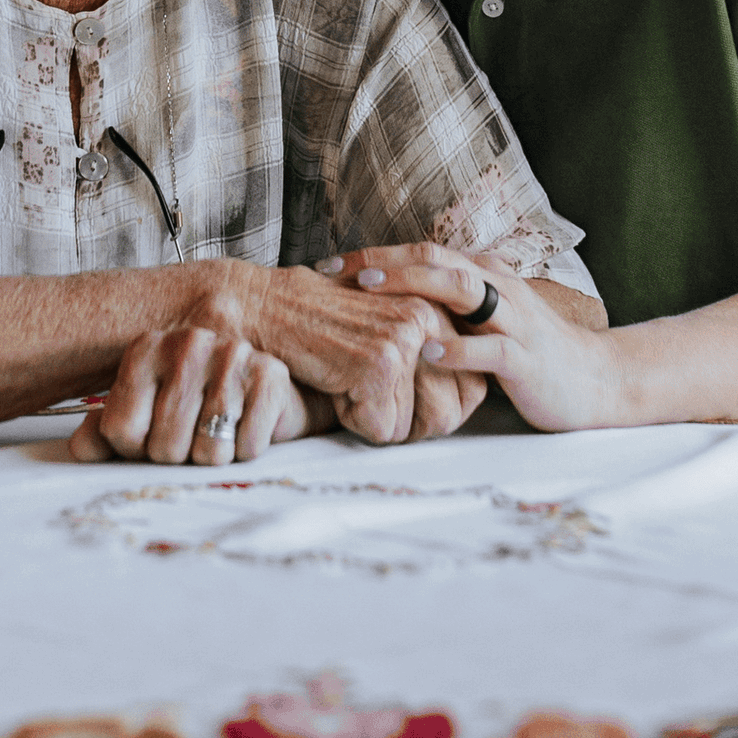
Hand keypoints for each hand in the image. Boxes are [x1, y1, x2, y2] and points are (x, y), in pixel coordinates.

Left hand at [69, 325, 321, 464]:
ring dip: (213, 457)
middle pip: (165, 447)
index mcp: (145, 349)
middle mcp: (186, 342)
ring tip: (219, 433)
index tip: (151, 437)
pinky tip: (245, 427)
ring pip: (208, 451)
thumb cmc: (194, 408)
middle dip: (179, 458)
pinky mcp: (270, 374)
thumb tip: (81, 450)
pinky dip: (246, 451)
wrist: (262, 392)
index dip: (136, 451)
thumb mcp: (143, 414)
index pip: (121, 430)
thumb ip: (104, 433)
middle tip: (191, 438)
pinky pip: (247, 447)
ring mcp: (231, 354)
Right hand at [201, 262, 460, 442]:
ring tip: (346, 381)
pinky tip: (332, 383)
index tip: (395, 396)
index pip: (472, 392)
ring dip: (376, 420)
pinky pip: (381, 429)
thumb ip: (431, 355)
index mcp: (440, 308)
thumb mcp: (387, 331)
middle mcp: (431, 318)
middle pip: (448, 414)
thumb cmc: (321, 327)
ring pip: (413, 427)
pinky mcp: (379, 362)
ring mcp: (406, 339)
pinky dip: (351, 419)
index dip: (432, 411)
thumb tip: (471, 398)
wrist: (264, 307)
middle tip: (366, 394)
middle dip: (406, 422)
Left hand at [317, 243, 623, 432]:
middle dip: (383, 261)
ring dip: (413, 285)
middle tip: (335, 270)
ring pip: (463, 289)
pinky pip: (490, 348)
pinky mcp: (527, 359)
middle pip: (437, 259)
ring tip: (371, 290)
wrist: (598, 380)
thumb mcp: (490, 320)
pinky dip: (456, 347)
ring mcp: (515, 321)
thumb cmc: (534, 352)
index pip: (424, 253)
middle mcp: (499, 287)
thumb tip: (390, 306)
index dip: (376, 254)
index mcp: (486, 276)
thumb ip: (451, 307)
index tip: (329, 265)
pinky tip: (425, 351)